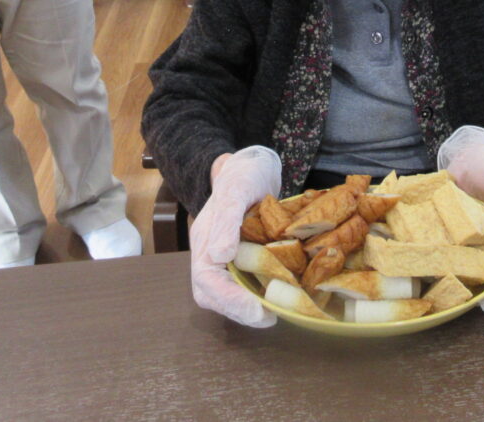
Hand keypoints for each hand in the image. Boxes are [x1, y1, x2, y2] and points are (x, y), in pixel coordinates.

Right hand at [188, 146, 281, 326]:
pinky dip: (257, 293)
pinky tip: (279, 295)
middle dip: (239, 310)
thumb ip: (226, 222)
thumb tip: (219, 256)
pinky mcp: (240, 256)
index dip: (230, 301)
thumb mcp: (236, 191)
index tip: (257, 311)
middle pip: (213, 295)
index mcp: (205, 241)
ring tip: (276, 312)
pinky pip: (243, 282)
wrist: (250, 165)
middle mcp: (211, 253)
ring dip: (247, 307)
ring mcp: (224, 257)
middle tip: (270, 318)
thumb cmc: (242, 175)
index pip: (207, 282)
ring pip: (226, 293)